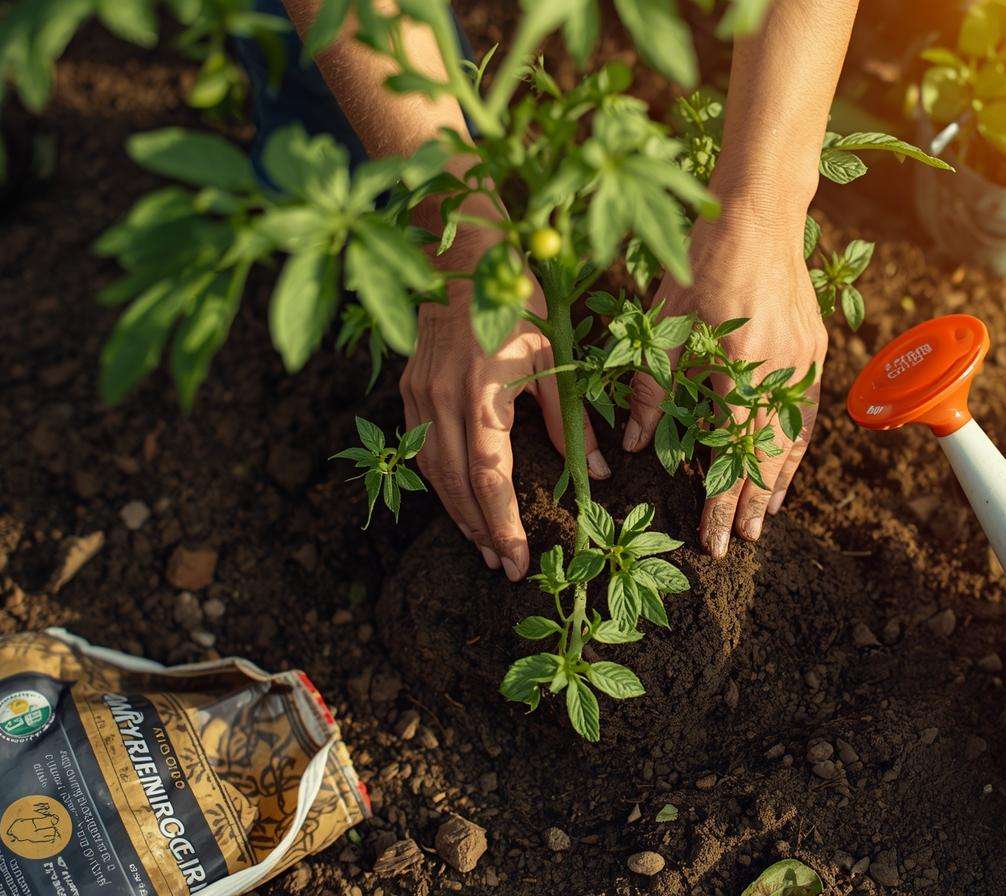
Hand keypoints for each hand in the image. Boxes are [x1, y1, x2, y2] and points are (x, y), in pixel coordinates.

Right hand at [401, 226, 609, 580]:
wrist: (461, 255)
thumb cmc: (519, 301)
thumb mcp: (554, 357)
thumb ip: (571, 419)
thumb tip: (596, 472)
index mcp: (482, 394)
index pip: (490, 479)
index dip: (504, 526)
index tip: (519, 562)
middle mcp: (442, 402)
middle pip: (457, 487)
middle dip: (482, 533)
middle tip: (505, 569)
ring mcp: (419, 396)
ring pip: (434, 474)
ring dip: (459, 515)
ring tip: (485, 548)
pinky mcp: (408, 390)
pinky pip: (421, 450)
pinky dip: (441, 484)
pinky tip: (460, 503)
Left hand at [622, 209, 826, 557]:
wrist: (759, 212)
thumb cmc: (704, 260)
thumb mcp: (665, 322)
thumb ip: (653, 386)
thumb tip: (639, 443)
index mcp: (742, 365)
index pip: (732, 452)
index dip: (722, 500)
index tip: (715, 538)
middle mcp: (782, 369)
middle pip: (768, 455)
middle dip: (753, 503)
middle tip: (742, 543)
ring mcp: (805, 359)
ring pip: (795, 438)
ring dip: (779, 481)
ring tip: (765, 517)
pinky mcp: (814, 347)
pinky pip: (808, 411)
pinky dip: (797, 445)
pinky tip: (786, 464)